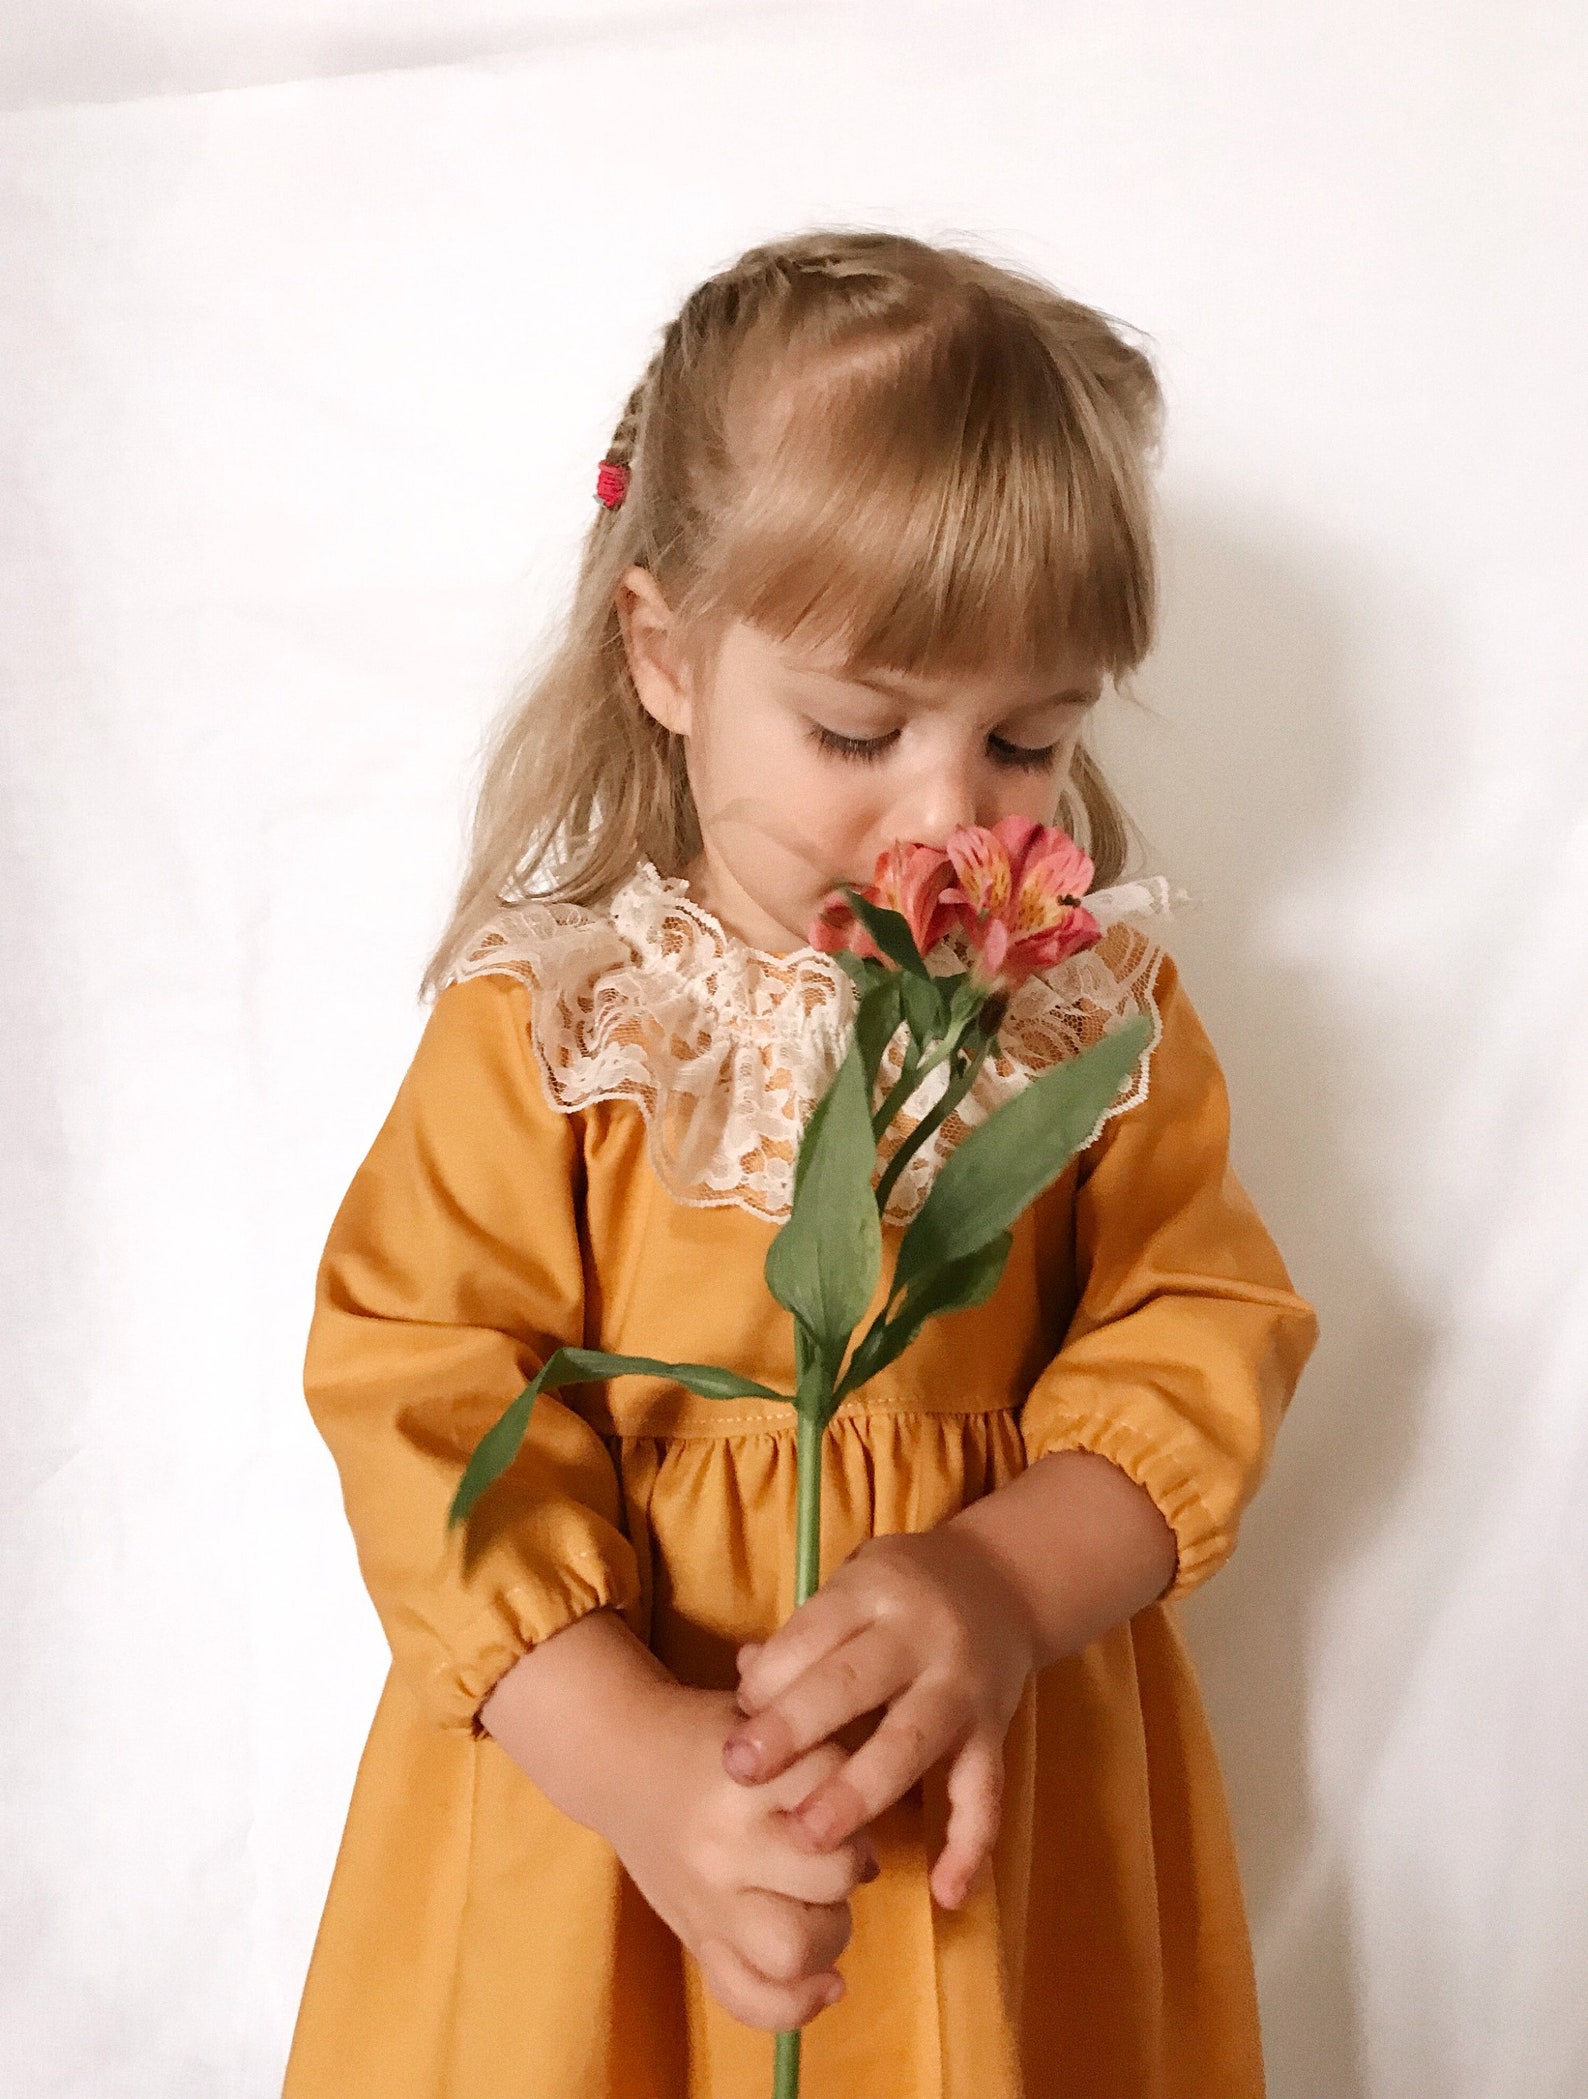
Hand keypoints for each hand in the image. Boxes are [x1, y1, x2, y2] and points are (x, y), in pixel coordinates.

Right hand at [479, 1610, 878, 2031]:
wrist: (617, 1755)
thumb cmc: (706, 1733)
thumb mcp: (764, 1721)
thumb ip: (820, 1767)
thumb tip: (869, 1862)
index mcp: (745, 1775)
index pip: (837, 1790)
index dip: (850, 1789)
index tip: (830, 1788)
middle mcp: (725, 1845)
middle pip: (830, 1876)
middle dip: (846, 1864)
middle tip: (827, 1849)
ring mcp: (706, 1901)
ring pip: (793, 1949)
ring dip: (829, 1932)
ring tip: (817, 1903)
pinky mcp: (695, 1939)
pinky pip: (748, 2000)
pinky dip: (795, 2006)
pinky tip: (826, 1983)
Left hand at [723, 1526, 1038, 1909]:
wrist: (1000, 1582)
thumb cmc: (898, 1592)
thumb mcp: (851, 1587)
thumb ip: (802, 1635)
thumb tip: (745, 1675)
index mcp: (875, 1593)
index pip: (816, 1632)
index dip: (770, 1677)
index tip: (731, 1726)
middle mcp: (922, 1636)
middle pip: (856, 1681)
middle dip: (797, 1727)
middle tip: (743, 1771)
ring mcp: (962, 1686)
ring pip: (913, 1741)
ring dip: (860, 1790)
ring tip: (810, 1836)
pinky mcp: (994, 1732)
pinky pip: (986, 1792)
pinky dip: (970, 1845)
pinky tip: (946, 1894)